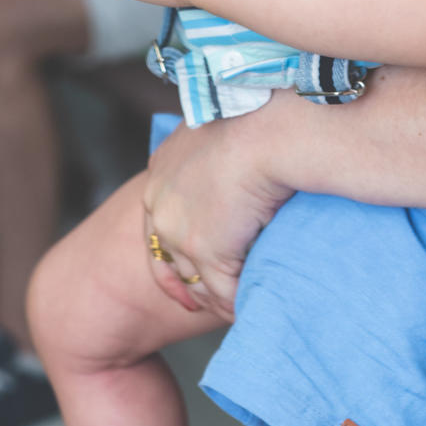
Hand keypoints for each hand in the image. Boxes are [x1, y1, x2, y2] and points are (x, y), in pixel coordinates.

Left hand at [143, 96, 297, 318]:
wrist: (268, 129)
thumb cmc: (259, 117)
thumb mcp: (221, 127)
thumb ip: (216, 148)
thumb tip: (239, 152)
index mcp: (161, 168)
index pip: (156, 220)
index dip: (171, 248)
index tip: (184, 269)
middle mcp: (160, 201)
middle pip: (166, 256)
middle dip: (185, 282)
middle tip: (200, 304)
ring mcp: (179, 229)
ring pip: (195, 279)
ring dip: (215, 297)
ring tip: (234, 307)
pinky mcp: (205, 250)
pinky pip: (223, 291)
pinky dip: (238, 304)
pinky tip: (251, 309)